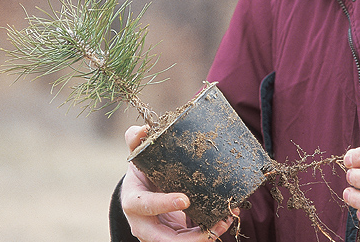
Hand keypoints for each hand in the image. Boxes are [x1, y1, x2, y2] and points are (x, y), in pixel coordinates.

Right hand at [121, 125, 238, 241]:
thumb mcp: (138, 157)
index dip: (164, 204)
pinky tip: (225, 220)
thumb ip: (136, 141)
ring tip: (225, 220)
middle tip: (214, 225)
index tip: (185, 199)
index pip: (145, 205)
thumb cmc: (142, 173)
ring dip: (206, 236)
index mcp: (133, 201)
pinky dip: (209, 233)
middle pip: (163, 239)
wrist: (142, 193)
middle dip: (190, 237)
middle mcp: (142, 224)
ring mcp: (157, 235)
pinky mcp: (173, 238)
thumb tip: (143, 129)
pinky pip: (191, 240)